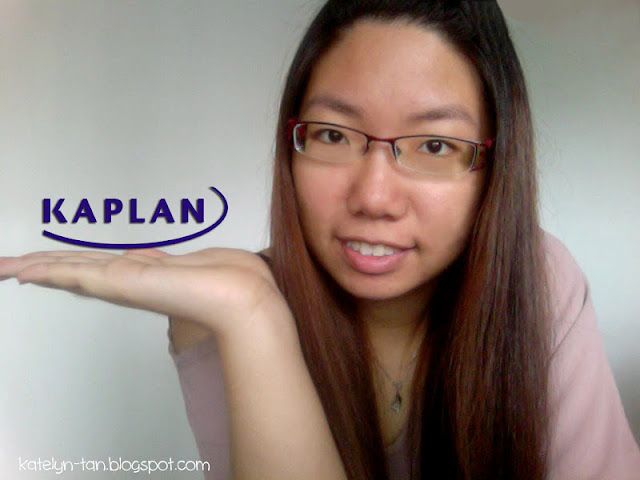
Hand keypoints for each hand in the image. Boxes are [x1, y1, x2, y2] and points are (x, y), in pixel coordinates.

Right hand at [0, 248, 288, 336]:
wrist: (240, 298)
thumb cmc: (228, 279)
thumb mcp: (197, 263)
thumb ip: (177, 263)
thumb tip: (165, 261)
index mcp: (145, 272)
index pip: (98, 265)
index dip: (69, 263)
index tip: (45, 263)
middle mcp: (128, 278)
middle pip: (75, 268)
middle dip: (40, 266)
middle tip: (6, 267)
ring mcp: (121, 282)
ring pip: (68, 269)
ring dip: (34, 267)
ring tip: (3, 267)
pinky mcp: (120, 282)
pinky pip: (74, 273)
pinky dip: (46, 270)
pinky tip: (21, 270)